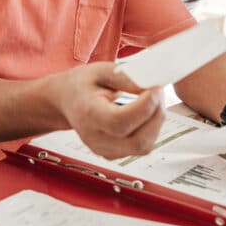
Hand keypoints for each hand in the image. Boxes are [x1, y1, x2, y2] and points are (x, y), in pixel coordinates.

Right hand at [51, 62, 165, 159]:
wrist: (66, 101)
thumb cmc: (81, 86)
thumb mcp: (101, 71)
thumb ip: (126, 78)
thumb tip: (151, 85)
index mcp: (88, 114)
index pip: (120, 122)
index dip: (145, 107)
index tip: (155, 89)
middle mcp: (95, 138)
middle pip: (137, 142)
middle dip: (156, 116)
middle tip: (158, 94)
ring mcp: (104, 150)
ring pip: (143, 147)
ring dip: (155, 123)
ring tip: (152, 101)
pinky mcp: (113, 154)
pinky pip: (141, 147)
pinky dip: (150, 130)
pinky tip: (144, 113)